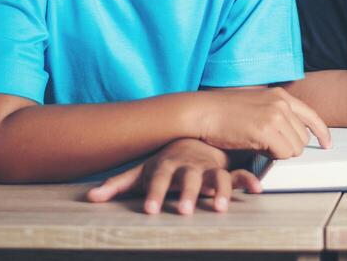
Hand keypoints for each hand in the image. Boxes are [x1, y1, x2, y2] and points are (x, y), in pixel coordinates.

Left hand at [86, 138, 261, 213]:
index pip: (159, 178)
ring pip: (217, 177)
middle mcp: (190, 165)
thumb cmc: (165, 160)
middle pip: (189, 179)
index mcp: (168, 164)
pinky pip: (241, 174)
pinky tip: (257, 190)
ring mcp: (210, 167)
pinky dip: (249, 180)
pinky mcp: (227, 170)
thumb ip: (118, 184)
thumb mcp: (142, 170)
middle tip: (184, 211)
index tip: (150, 211)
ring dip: (220, 191)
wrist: (194, 135)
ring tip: (221, 208)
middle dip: (188, 194)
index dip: (155, 193)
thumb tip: (90, 197)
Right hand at [185, 87, 331, 157]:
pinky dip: (272, 157)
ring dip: (280, 153)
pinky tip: (257, 148)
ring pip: (295, 148)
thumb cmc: (225, 112)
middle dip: (289, 147)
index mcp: (281, 95)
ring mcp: (274, 116)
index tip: (327, 144)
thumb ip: (276, 114)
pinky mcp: (265, 130)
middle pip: (303, 138)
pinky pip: (283, 154)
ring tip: (260, 146)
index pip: (312, 115)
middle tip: (269, 147)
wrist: (203, 112)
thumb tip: (292, 135)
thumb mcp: (257, 105)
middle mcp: (281, 103)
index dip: (322, 132)